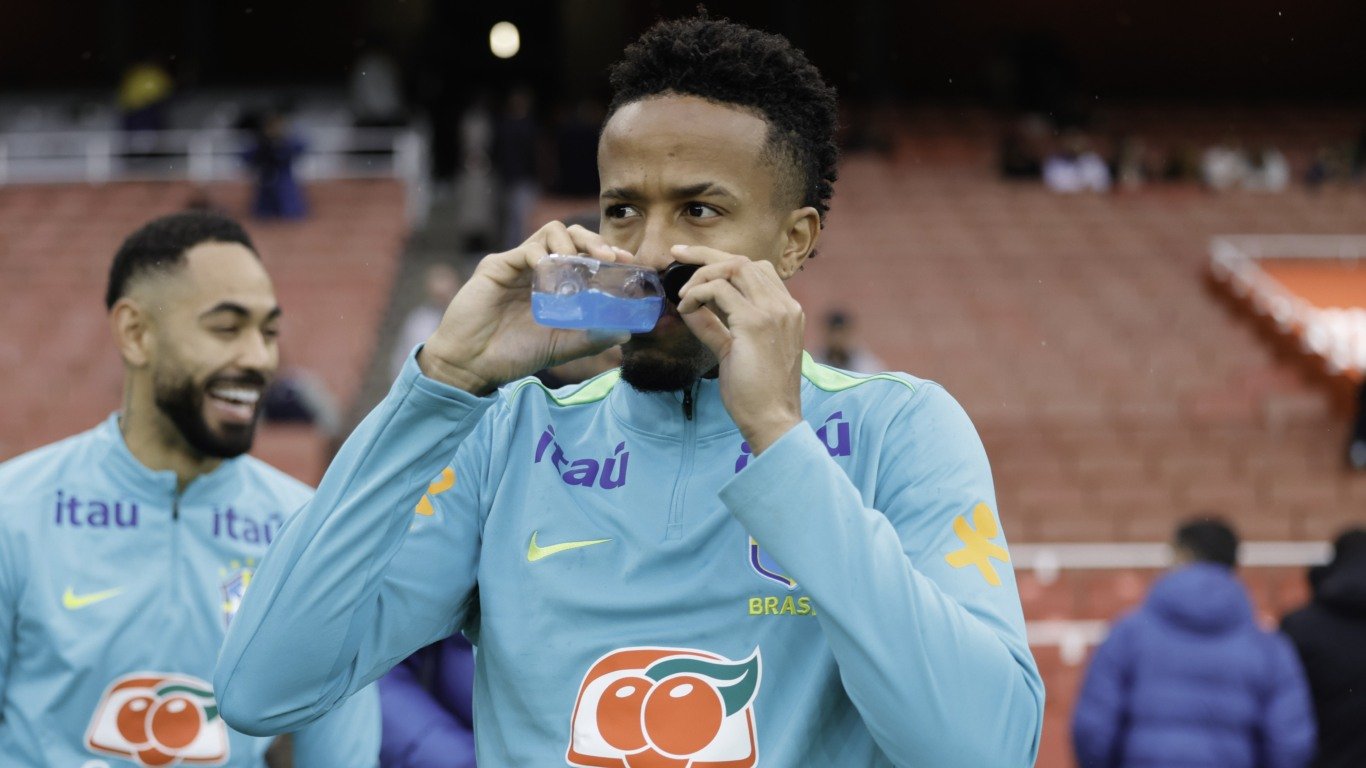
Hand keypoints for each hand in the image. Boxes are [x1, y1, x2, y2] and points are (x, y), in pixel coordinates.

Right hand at [418, 222, 633, 393]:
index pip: (585, 255)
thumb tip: (627, 331)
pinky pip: (526, 250)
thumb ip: (592, 337)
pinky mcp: (496, 267)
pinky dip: (544, 257)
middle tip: (609, 258)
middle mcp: (538, 268)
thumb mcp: (562, 347)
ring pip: (551, 232)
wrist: (472, 366)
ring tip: (581, 266)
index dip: (607, 253)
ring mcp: (517, 265)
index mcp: (554, 283)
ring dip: (572, 244)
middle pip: (571, 235)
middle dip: (595, 240)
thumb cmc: (514, 355)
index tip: (628, 262)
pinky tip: (550, 274)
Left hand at [672, 244, 803, 453]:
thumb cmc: (756, 393)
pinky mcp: (755, 322)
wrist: (773, 420)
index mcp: (786, 310)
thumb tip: (690, 306)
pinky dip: (697, 294)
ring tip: (683, 296)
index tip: (691, 260)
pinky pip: (719, 290)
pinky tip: (685, 309)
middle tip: (676, 256)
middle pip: (743, 260)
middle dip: (706, 255)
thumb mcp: (734, 351)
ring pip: (733, 267)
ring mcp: (773, 311)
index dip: (722, 260)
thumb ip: (715, 326)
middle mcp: (784, 305)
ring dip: (701, 275)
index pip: (756, 269)